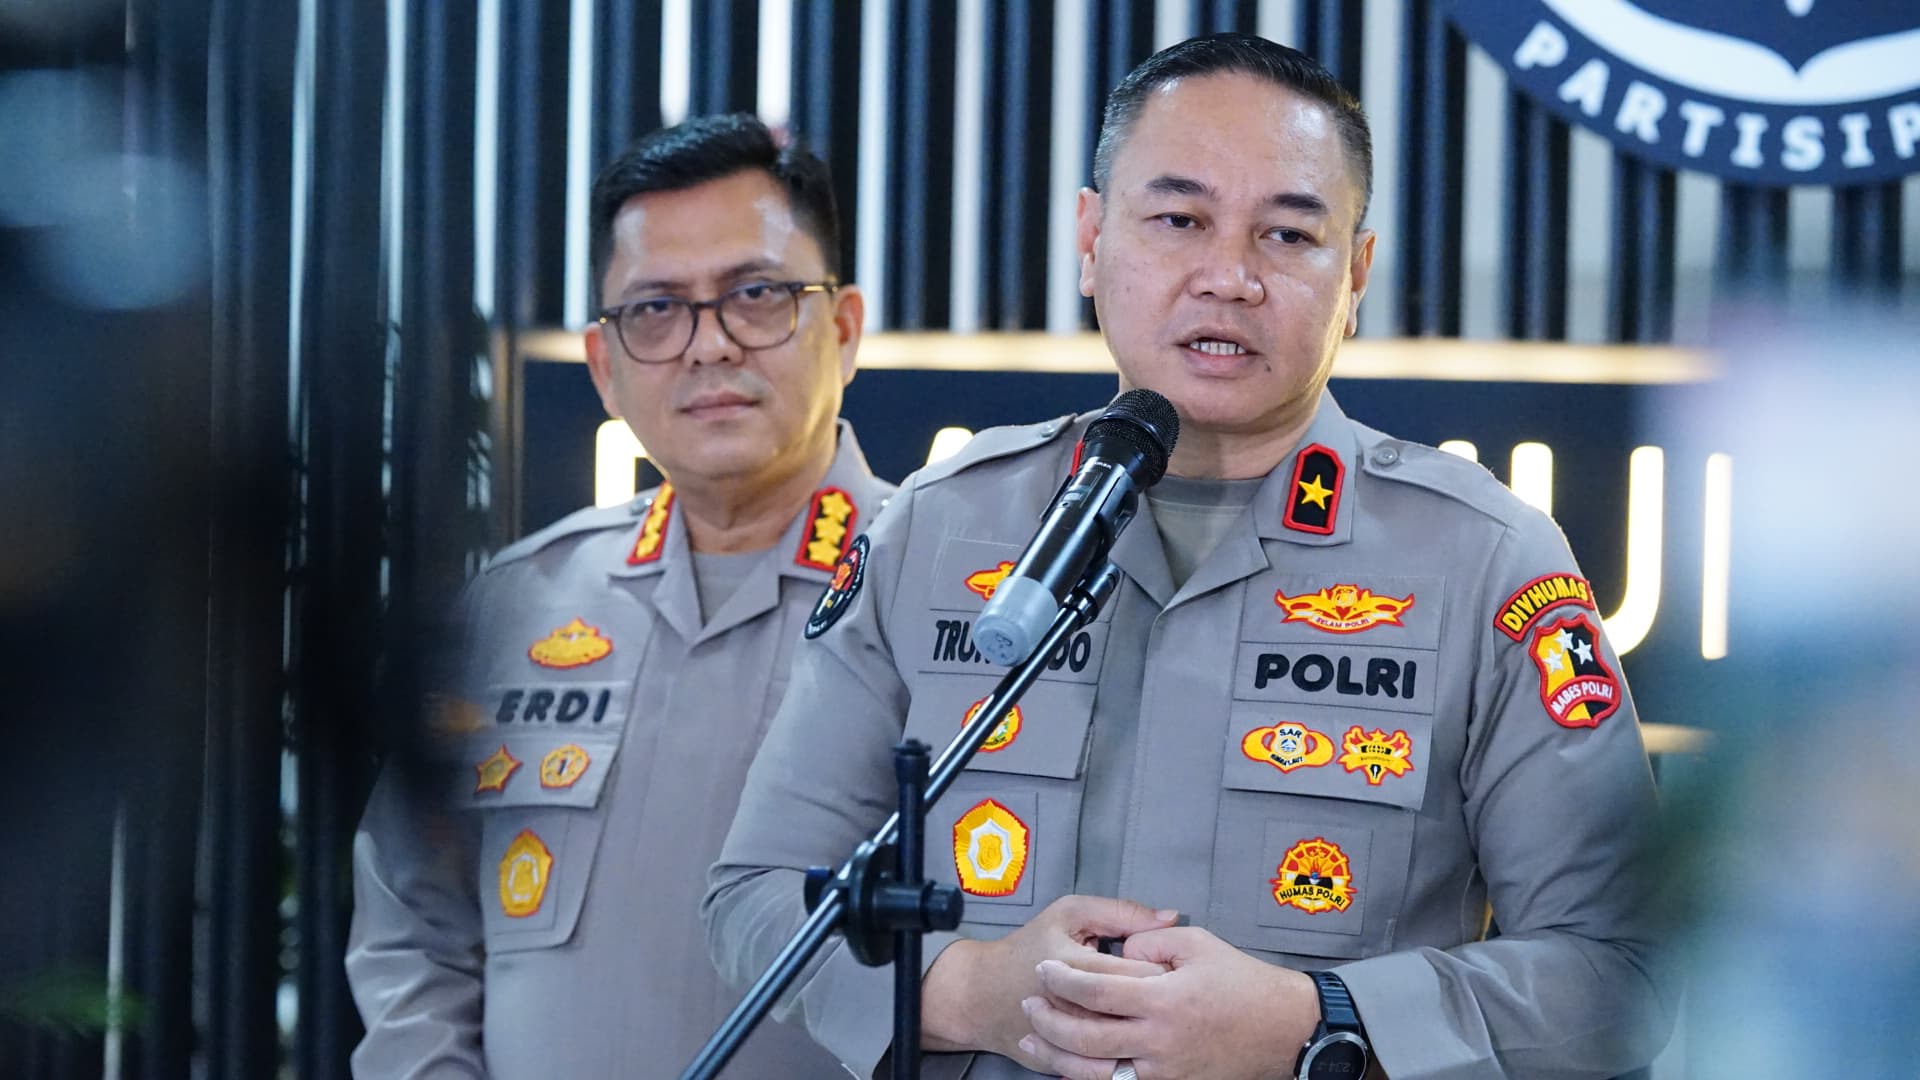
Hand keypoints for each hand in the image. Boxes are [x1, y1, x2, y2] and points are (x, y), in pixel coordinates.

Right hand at [920, 895, 1176, 1068]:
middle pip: (1144, 1011)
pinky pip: (1114, 1064)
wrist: (981, 996)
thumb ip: (1121, 913)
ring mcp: (1075, 1043)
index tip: (1167, 963)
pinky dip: (1129, 1050)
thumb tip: (1170, 916)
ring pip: (1134, 1042)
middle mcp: (1080, 1010)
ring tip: (1150, 1010)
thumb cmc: (1029, 947)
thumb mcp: (1070, 914)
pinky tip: (1132, 1033)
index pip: (1145, 973)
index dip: (1165, 968)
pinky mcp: (1072, 1064)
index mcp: (1082, 967)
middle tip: (1166, 988)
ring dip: (1148, 1027)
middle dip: (1163, 1000)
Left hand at [1017, 925, 1319, 1079]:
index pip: (1098, 991)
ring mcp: (1165, 1070)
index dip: (1064, 980)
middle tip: (1028, 1004)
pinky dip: (1090, 1076)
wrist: (1284, 1029)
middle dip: (1050, 1021)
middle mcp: (1160, 1039)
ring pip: (1097, 1070)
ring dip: (1060, 1056)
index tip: (1045, 970)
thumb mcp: (1198, 944)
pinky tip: (1071, 1065)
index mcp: (1165, 998)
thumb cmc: (1243, 983)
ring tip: (1034, 1039)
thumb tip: (1119, 952)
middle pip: (1087, 1037)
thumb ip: (1150, 942)